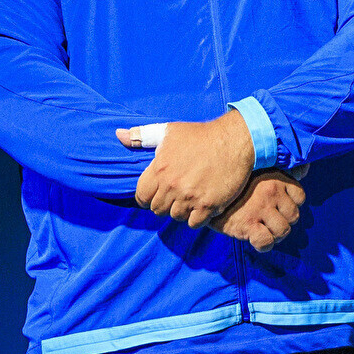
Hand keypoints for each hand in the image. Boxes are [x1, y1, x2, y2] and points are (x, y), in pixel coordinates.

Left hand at [118, 112, 256, 227]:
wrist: (234, 140)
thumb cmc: (200, 135)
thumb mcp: (168, 130)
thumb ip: (141, 136)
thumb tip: (119, 135)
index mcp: (159, 169)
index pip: (141, 197)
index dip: (146, 197)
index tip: (155, 194)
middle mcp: (172, 186)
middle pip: (157, 209)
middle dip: (164, 204)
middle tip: (175, 195)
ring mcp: (191, 197)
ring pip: (176, 216)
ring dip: (181, 210)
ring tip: (189, 199)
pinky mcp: (209, 205)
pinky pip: (194, 223)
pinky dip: (197, 217)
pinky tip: (201, 205)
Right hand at [219, 170, 305, 250]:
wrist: (205, 191)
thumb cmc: (234, 183)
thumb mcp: (259, 170)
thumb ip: (282, 171)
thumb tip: (305, 169)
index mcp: (276, 178)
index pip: (300, 196)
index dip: (291, 205)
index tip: (280, 207)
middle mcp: (271, 192)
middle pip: (294, 216)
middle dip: (284, 221)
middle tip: (270, 221)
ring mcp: (260, 209)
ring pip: (283, 230)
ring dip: (275, 235)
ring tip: (264, 230)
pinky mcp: (247, 225)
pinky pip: (266, 242)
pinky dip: (264, 245)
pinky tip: (256, 239)